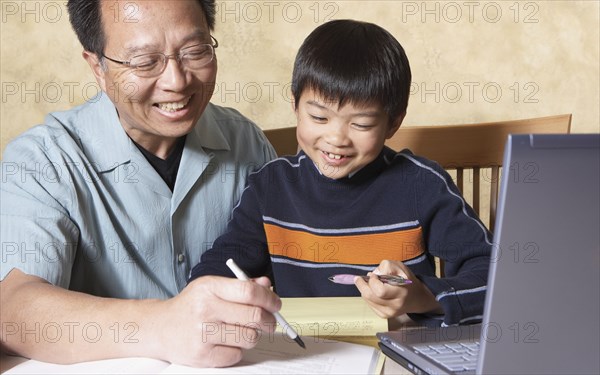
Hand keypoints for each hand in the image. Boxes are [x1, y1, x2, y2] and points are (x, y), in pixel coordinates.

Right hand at [154, 276, 279, 366]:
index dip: (269, 298)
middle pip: (254, 316)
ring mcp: (202, 334)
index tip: (276, 304)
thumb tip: (267, 286)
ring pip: (249, 337)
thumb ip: (241, 286)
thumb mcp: (212, 287)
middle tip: (269, 321)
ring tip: (243, 331)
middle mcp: (205, 309)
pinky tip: (226, 343)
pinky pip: (236, 355)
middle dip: (269, 320)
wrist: (160, 327)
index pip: (249, 291)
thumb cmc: (191, 306)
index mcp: (210, 288)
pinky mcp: (202, 355)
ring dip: (253, 336)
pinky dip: (237, 350)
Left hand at [355, 260, 442, 318]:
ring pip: (368, 300)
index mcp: (401, 292)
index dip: (373, 281)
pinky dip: (367, 296)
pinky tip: (372, 291)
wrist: (415, 298)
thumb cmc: (406, 280)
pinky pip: (369, 304)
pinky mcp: (384, 315)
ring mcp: (390, 312)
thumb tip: (374, 274)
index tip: (374, 275)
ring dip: (364, 289)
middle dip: (362, 285)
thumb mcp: (399, 267)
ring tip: (368, 283)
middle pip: (370, 296)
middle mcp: (396, 305)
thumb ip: (387, 266)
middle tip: (360, 278)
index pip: (380, 290)